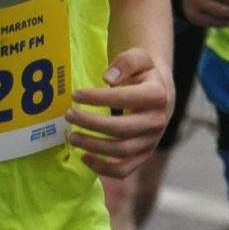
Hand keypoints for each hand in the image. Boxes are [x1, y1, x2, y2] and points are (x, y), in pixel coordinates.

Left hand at [68, 46, 174, 176]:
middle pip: (120, 129)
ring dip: (92, 146)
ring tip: (71, 136)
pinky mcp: (143, 156)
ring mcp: (151, 142)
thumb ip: (126, 62)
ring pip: (120, 151)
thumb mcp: (139, 59)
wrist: (159, 95)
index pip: (123, 99)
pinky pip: (124, 170)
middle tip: (68, 116)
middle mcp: (157, 122)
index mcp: (157, 96)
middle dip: (90, 124)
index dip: (97, 98)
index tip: (75, 95)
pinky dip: (103, 169)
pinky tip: (84, 158)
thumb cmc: (144, 75)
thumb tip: (108, 78)